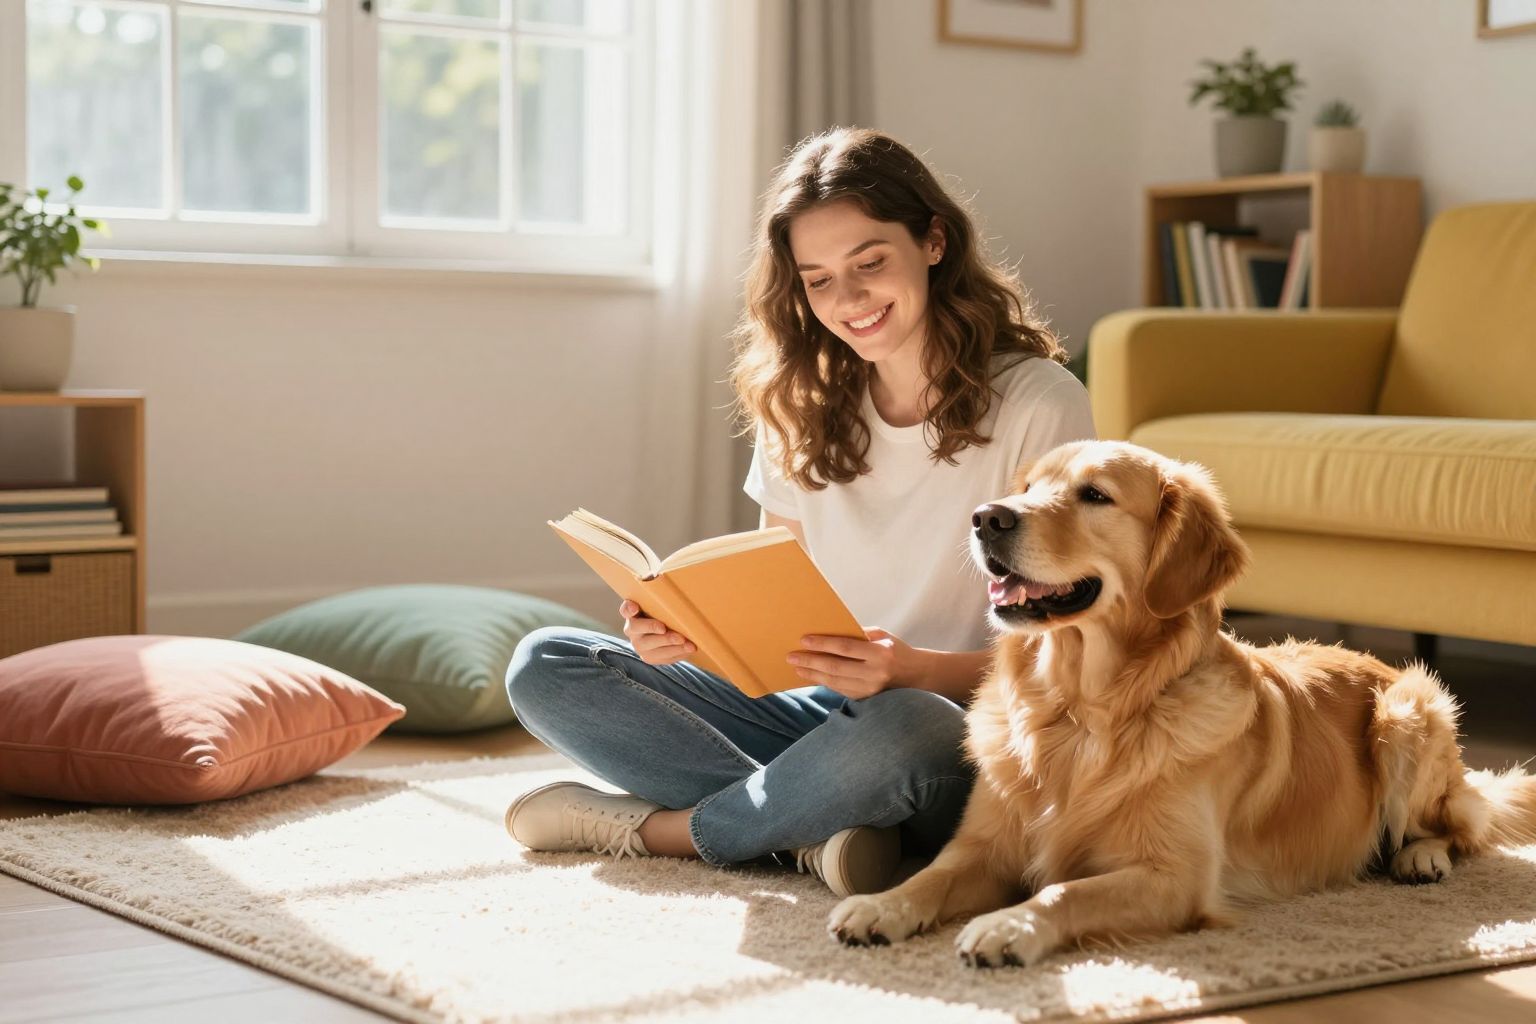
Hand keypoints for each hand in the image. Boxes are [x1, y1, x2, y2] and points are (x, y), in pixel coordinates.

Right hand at [619, 600, 695, 665]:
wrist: (664, 632)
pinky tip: (688, 648)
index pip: (626, 610)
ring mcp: (640, 646)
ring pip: (654, 649)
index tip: (635, 607)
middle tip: (671, 632)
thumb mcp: (659, 605)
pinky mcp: (650, 658)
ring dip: (672, 646)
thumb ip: (661, 600)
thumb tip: (673, 585)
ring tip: (687, 643)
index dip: (628, 609)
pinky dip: (678, 654)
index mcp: (632, 614)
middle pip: (639, 631)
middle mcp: (632, 631)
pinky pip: (663, 658)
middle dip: (656, 632)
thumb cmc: (662, 613)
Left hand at [787, 628, 923, 699]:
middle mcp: (875, 673)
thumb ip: (858, 634)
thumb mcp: (881, 636)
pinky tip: (812, 676)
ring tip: (797, 668)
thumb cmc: (895, 650)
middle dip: (811, 662)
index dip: (823, 644)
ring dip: (813, 675)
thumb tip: (828, 631)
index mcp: (880, 653)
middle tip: (792, 657)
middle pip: (835, 667)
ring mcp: (871, 689)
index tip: (804, 641)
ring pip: (835, 682)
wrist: (916, 676)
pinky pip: (840, 690)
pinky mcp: (867, 699)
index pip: (845, 648)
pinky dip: (824, 683)